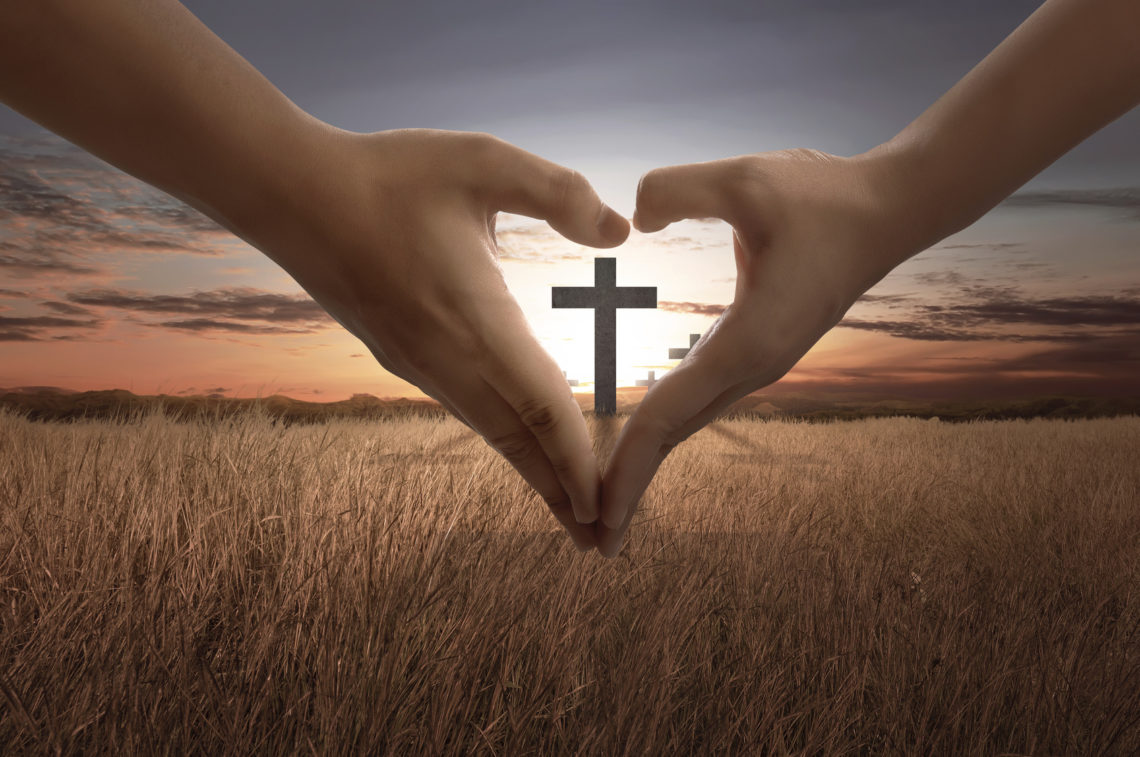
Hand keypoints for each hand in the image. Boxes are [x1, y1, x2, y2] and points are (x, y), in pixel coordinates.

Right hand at [257, 128, 629, 550]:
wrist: (294, 195)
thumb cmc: (389, 174)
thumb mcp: (482, 160)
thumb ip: (559, 191)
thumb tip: (621, 232)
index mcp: (473, 317)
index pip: (539, 404)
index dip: (576, 457)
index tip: (606, 503)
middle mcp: (446, 357)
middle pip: (518, 441)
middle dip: (562, 493)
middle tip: (601, 546)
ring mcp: (421, 364)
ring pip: (491, 433)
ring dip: (534, 475)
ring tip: (571, 515)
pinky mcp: (404, 358)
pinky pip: (467, 412)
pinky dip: (504, 443)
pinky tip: (520, 451)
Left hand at [597, 149, 902, 556]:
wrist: (890, 212)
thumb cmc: (824, 196)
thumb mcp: (746, 178)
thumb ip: (679, 189)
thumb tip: (632, 217)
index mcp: (749, 341)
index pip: (668, 412)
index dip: (626, 462)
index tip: (594, 510)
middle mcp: (753, 366)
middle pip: (675, 436)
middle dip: (632, 487)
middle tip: (590, 540)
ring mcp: (757, 363)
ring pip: (688, 423)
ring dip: (647, 463)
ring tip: (606, 508)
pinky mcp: (757, 350)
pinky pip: (699, 398)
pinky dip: (664, 428)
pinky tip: (639, 443)